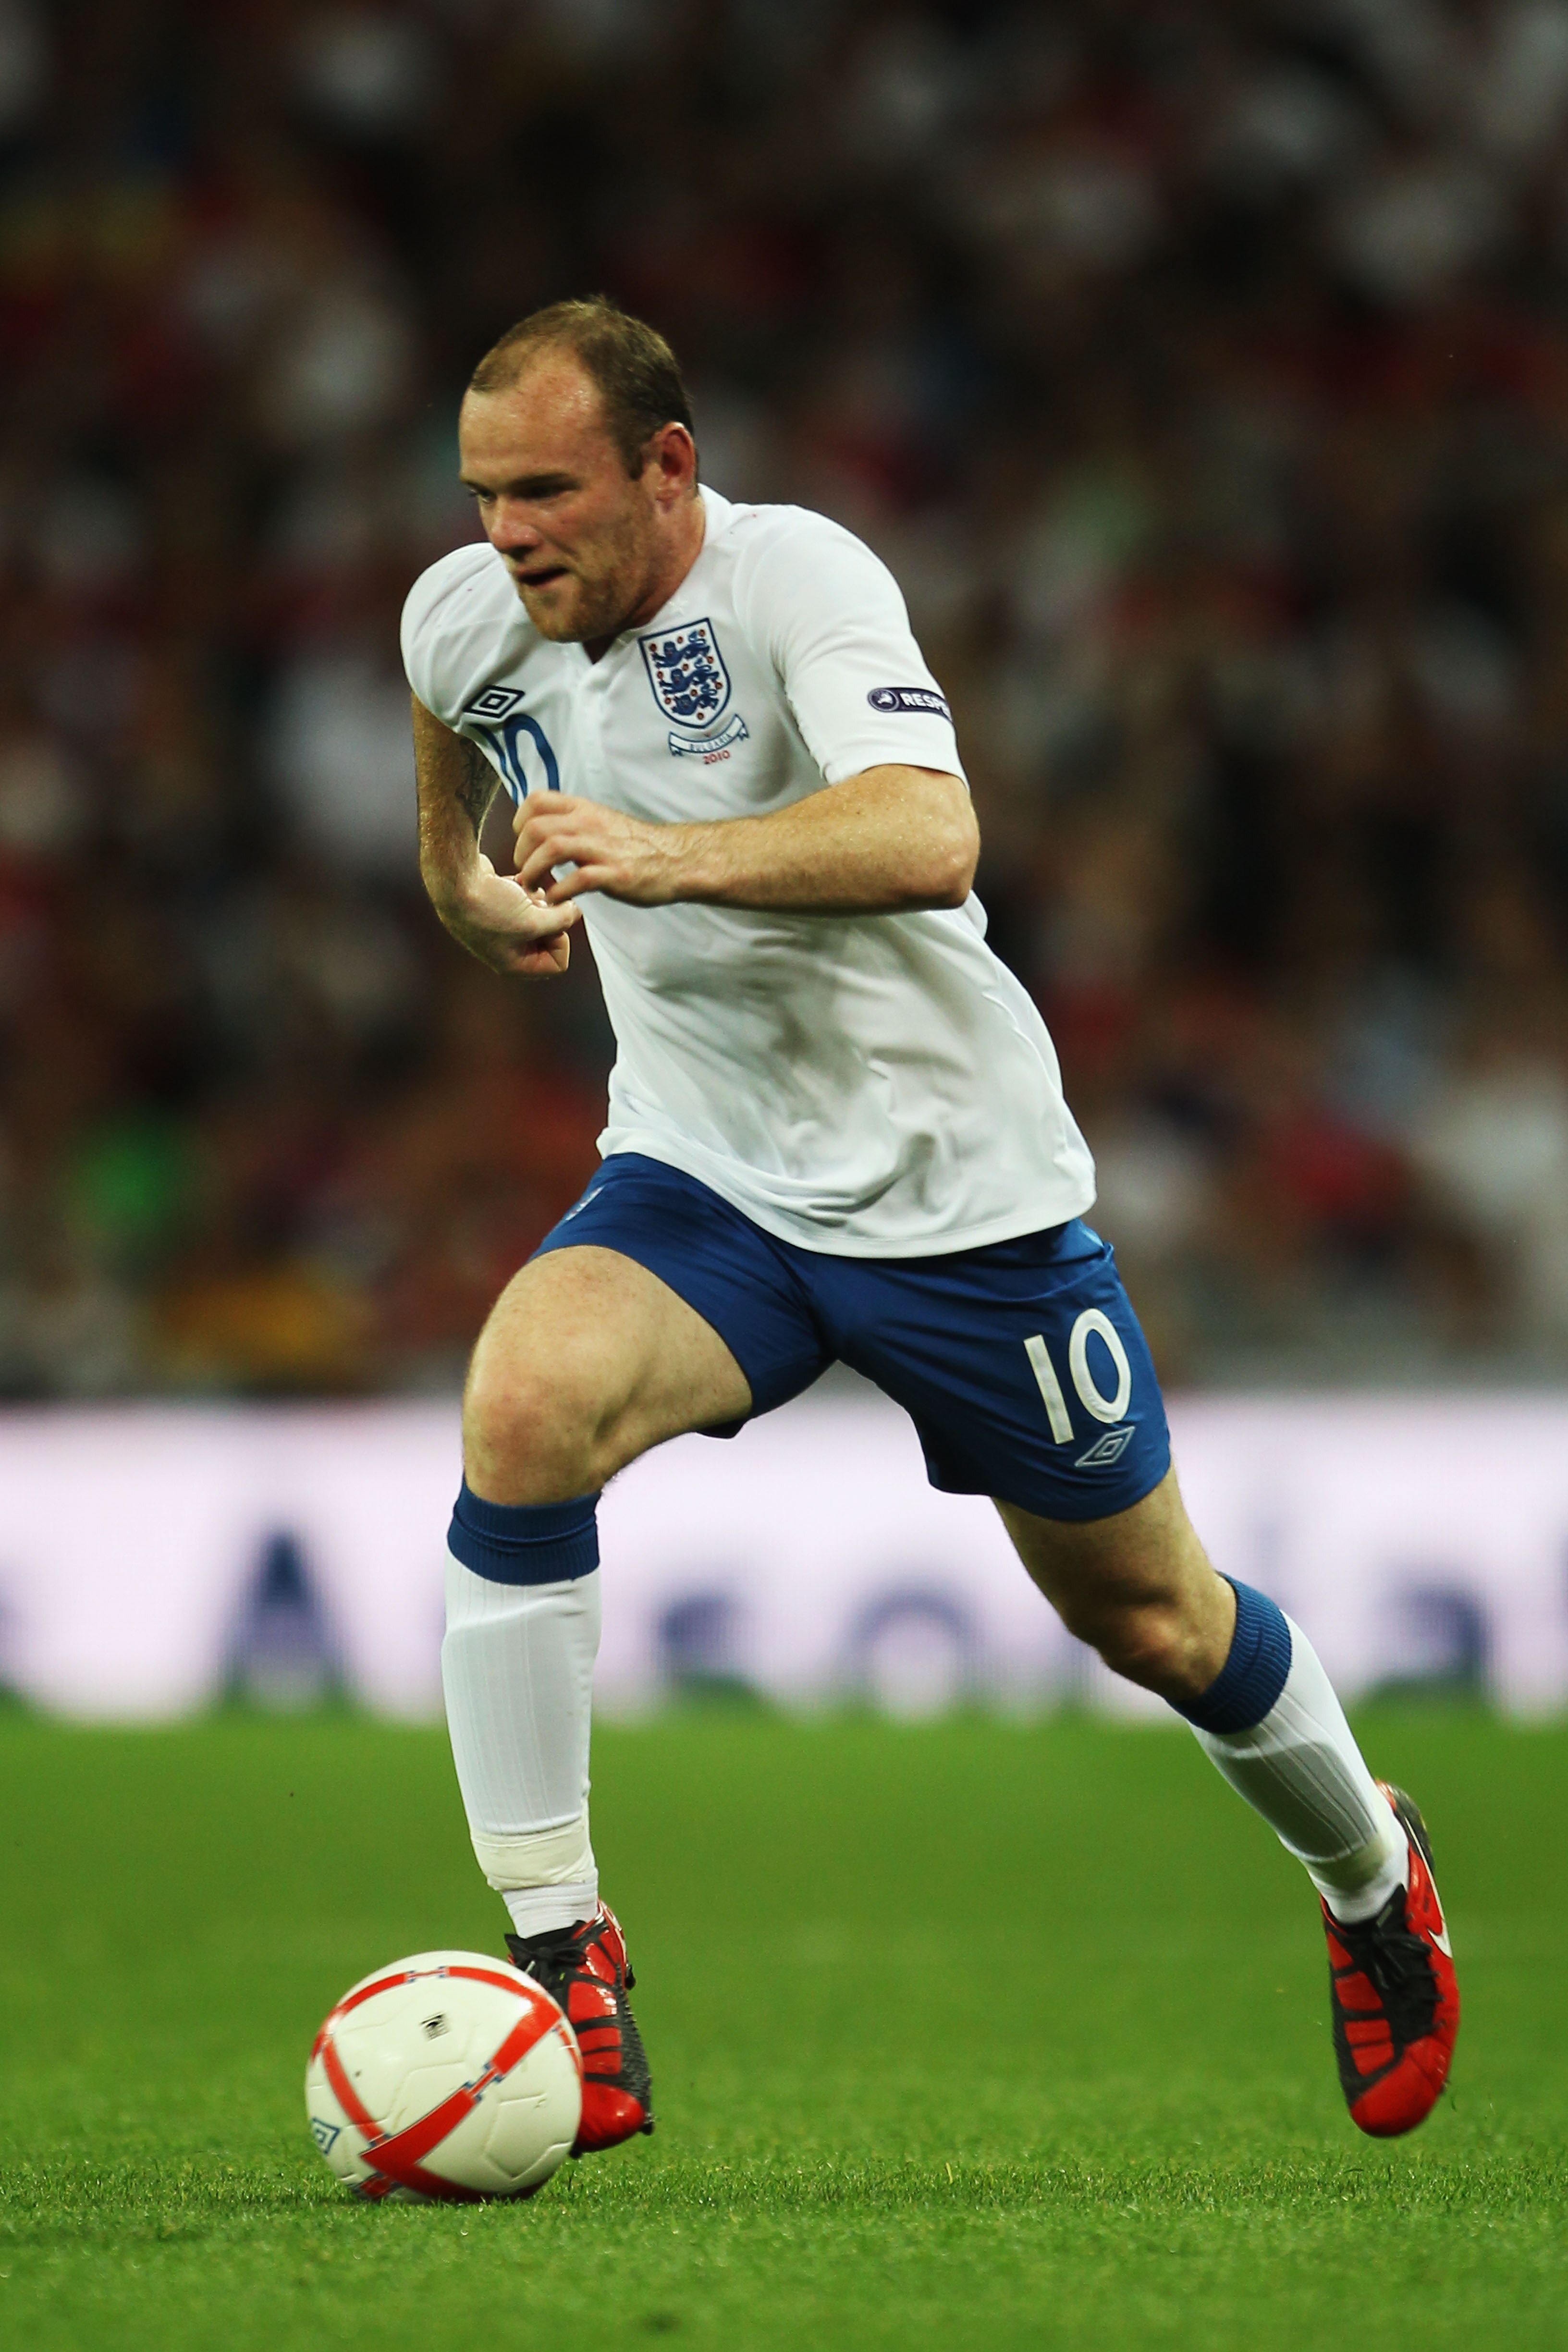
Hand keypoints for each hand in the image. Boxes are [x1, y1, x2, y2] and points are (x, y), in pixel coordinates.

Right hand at [434, 854, 580, 975]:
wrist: (453, 878)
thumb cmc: (488, 906)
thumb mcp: (534, 919)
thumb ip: (562, 920)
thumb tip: (575, 912)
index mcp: (514, 965)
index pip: (557, 963)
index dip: (560, 940)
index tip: (549, 922)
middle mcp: (508, 951)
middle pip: (551, 939)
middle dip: (550, 918)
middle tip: (537, 905)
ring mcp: (502, 928)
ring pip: (540, 916)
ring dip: (538, 902)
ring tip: (524, 894)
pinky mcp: (498, 905)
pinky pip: (526, 901)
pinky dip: (527, 890)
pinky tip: (517, 883)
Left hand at [515, 793, 693, 905]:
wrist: (676, 858)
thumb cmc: (635, 845)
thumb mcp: (601, 822)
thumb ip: (573, 824)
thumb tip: (542, 833)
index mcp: (584, 809)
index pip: (537, 800)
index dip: (520, 822)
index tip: (523, 844)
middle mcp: (589, 823)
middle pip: (536, 827)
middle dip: (521, 853)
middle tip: (525, 872)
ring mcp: (602, 848)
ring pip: (551, 848)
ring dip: (534, 871)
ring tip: (534, 888)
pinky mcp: (614, 874)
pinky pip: (576, 879)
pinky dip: (559, 892)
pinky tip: (558, 900)